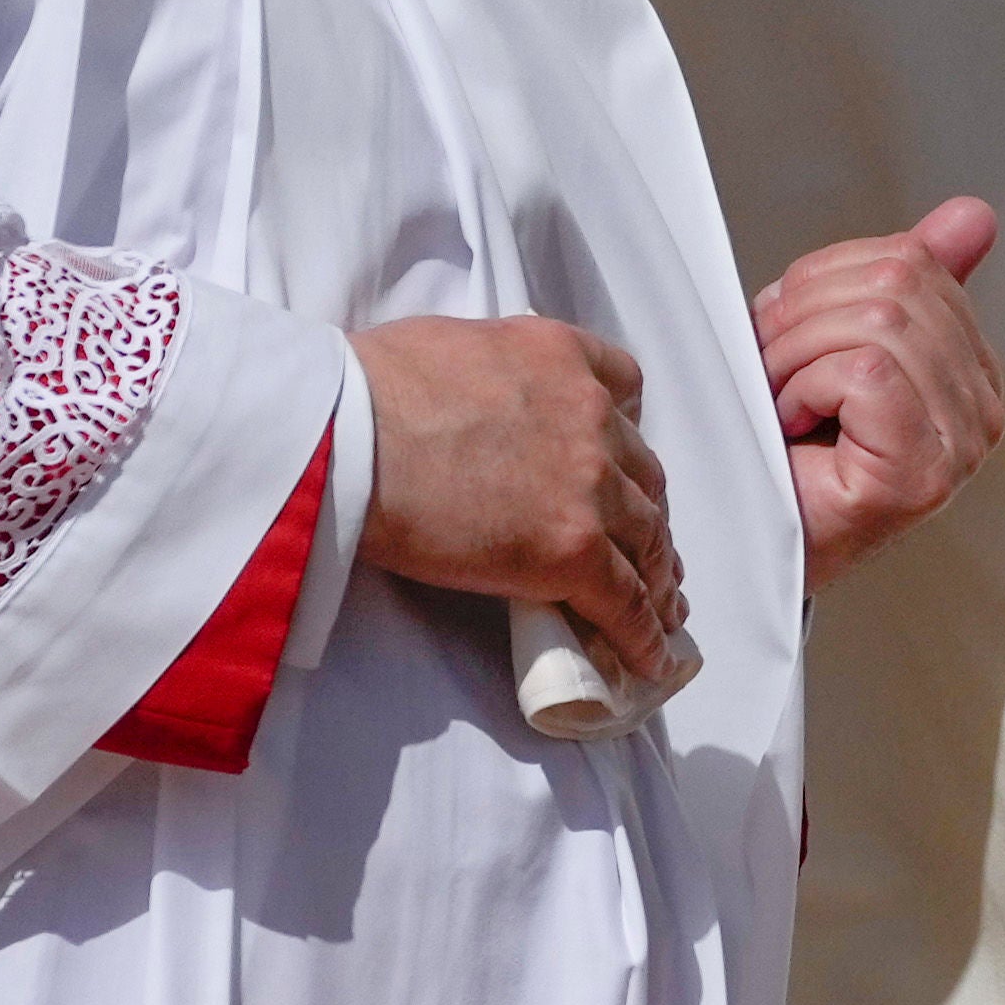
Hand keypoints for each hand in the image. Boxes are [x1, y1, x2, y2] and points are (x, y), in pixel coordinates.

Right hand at [352, 313, 682, 665]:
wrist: (345, 436)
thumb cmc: (363, 389)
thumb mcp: (449, 344)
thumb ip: (492, 373)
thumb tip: (476, 404)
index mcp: (559, 356)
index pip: (624, 391)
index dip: (625, 437)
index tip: (622, 466)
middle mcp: (589, 415)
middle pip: (642, 476)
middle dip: (645, 515)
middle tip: (646, 549)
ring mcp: (587, 485)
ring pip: (646, 540)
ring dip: (656, 579)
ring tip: (659, 611)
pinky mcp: (572, 551)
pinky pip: (624, 601)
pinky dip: (641, 634)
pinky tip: (647, 659)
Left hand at [761, 199, 1004, 582]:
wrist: (750, 544)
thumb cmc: (784, 450)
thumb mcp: (835, 341)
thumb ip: (903, 281)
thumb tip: (973, 216)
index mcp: (970, 368)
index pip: (912, 263)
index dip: (827, 279)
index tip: (787, 331)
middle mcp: (983, 408)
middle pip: (897, 285)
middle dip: (806, 313)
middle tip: (772, 367)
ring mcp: (961, 445)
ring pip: (879, 323)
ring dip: (798, 353)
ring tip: (783, 399)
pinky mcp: (925, 471)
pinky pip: (866, 371)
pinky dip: (808, 387)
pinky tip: (797, 426)